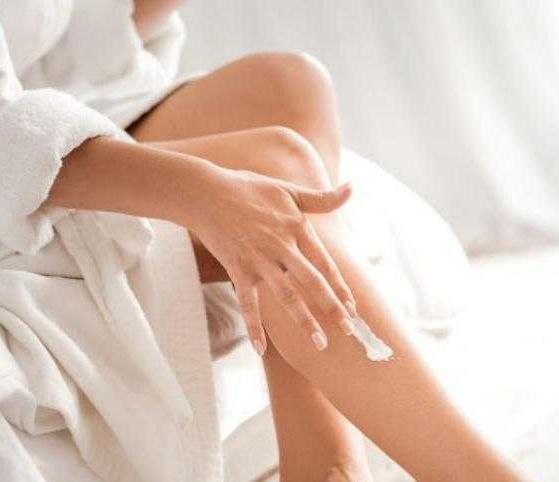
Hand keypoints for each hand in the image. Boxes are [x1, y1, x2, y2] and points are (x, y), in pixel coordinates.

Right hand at [185, 164, 357, 355]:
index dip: (340, 285)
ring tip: (320, 343)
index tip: (353, 306)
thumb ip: (321, 198)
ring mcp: (259, 260)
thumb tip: (352, 188)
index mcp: (296, 228)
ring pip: (286, 295)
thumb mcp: (288, 191)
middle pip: (312, 282)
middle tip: (349, 330)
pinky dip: (254, 327)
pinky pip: (248, 303)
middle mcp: (281, 247)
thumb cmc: (248, 189)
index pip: (325, 262)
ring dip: (304, 320)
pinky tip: (261, 350)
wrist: (205, 193)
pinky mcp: (238, 270)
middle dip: (332, 307)